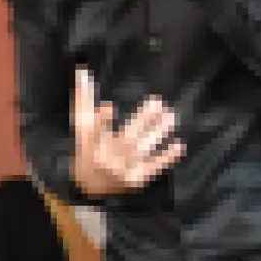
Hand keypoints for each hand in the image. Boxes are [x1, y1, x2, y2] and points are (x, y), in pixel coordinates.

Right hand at [69, 69, 187, 196]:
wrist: (90, 189)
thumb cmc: (87, 150)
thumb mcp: (81, 126)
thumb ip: (84, 98)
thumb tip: (82, 71)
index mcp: (93, 143)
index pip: (96, 129)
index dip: (101, 119)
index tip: (109, 106)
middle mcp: (109, 157)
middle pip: (126, 137)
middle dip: (142, 120)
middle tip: (157, 102)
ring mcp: (124, 168)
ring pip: (142, 148)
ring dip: (158, 132)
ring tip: (171, 117)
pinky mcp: (137, 178)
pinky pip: (154, 166)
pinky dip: (167, 157)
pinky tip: (179, 145)